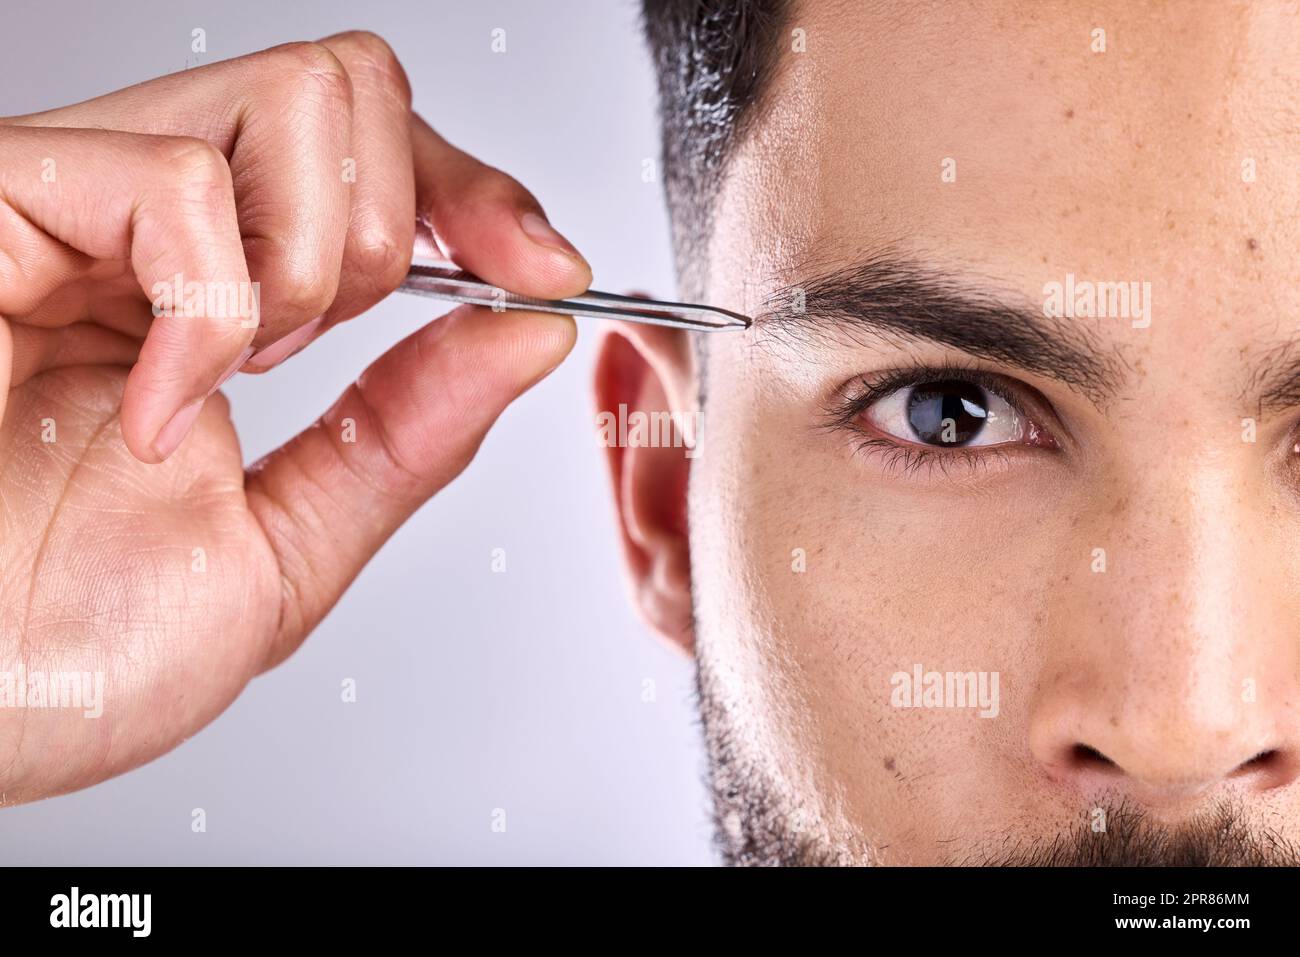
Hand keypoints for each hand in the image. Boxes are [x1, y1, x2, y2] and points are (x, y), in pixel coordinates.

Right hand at [0, 32, 586, 802]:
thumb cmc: (54, 656)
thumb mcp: (285, 547)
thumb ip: (407, 434)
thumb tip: (525, 333)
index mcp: (203, 299)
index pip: (371, 162)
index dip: (475, 201)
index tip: (546, 271)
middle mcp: (142, 232)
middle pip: (351, 89)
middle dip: (400, 228)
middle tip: (326, 346)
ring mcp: (73, 205)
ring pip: (293, 96)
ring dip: (315, 267)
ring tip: (229, 376)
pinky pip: (178, 179)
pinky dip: (211, 312)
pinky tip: (160, 402)